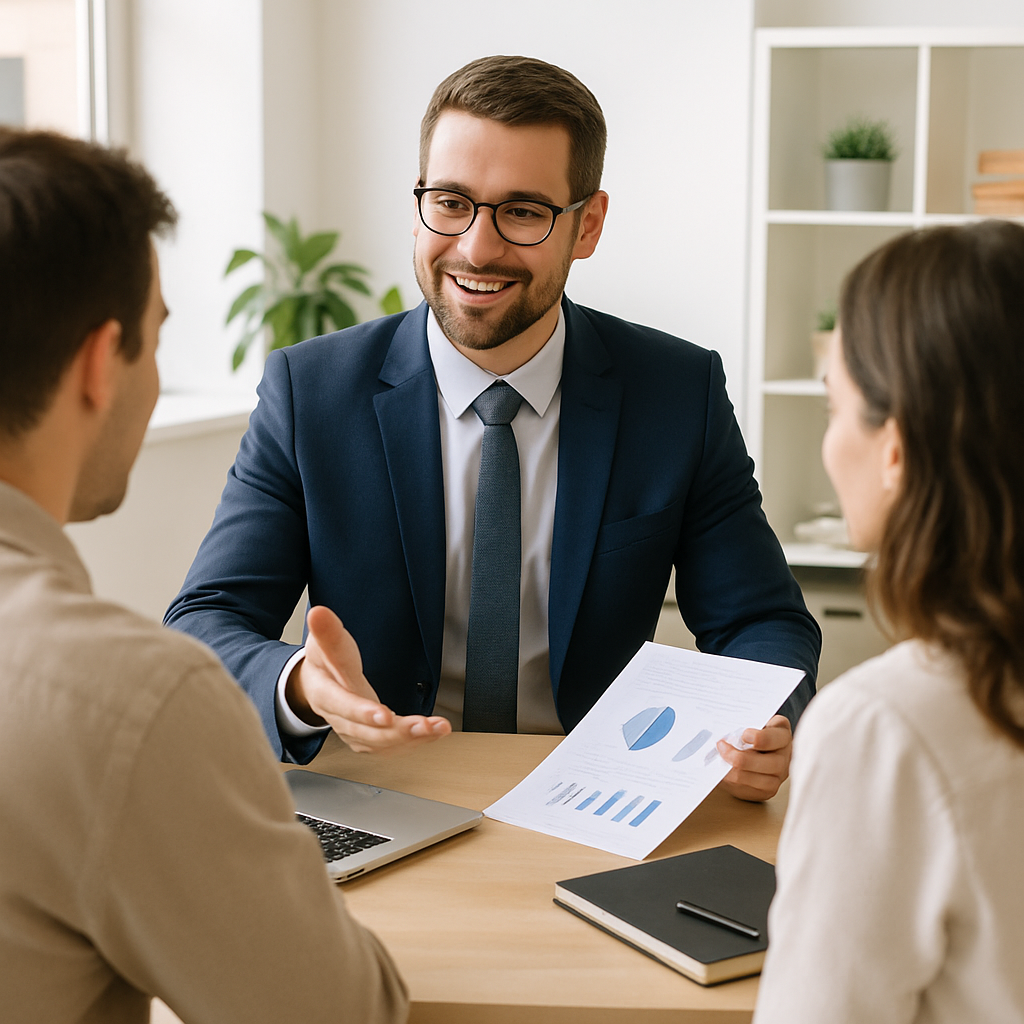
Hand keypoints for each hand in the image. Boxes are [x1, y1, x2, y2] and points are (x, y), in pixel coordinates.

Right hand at [285, 605, 450, 752]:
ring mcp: (354, 733)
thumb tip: (319, 614)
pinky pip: (390, 747)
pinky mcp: (368, 739)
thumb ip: (327, 632)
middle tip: (424, 726)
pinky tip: (433, 734)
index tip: (384, 715)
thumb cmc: (321, 663)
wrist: (313, 687)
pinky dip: (414, 743)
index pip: (343, 705)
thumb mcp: (323, 643)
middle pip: (367, 732)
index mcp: (326, 695)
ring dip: (412, 739)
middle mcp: (340, 720)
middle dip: (397, 732)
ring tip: (438, 728)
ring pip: (382, 743)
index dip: (363, 712)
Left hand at [716, 714, 791, 801]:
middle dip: (742, 758)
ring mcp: (779, 775)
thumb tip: (725, 733)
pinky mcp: (768, 790)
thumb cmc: (747, 733)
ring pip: (762, 781)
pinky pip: (752, 790)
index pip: (775, 738)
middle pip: (771, 763)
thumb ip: (742, 726)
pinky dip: (735, 782)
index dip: (759, 738)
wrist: (749, 749)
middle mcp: (785, 756)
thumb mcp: (748, 723)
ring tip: (721, 760)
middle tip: (722, 747)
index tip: (743, 735)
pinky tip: (724, 772)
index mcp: (782, 734)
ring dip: (736, 772)